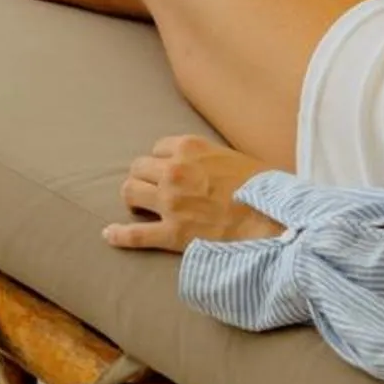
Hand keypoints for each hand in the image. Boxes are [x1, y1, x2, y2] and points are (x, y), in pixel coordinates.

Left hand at [103, 134, 283, 253]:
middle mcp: (174, 170)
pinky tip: (109, 235)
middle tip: (153, 190)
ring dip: (133, 199)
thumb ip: (210, 157)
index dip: (162, 162)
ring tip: (139, 207)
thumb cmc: (262, 190)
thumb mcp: (234, 157)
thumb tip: (205, 165)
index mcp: (189, 148)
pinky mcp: (172, 233)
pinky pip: (135, 234)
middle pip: (139, 168)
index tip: (169, 172)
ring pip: (130, 192)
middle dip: (144, 178)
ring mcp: (170, 202)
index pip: (158, 149)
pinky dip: (119, 235)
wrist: (274, 222)